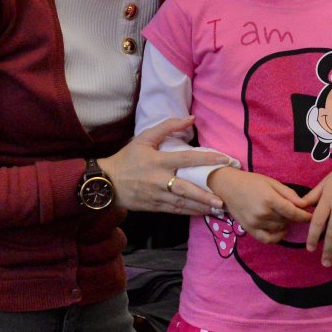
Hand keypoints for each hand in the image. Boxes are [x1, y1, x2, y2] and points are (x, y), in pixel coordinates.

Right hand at [100, 117, 227, 214]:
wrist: (107, 183)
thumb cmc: (127, 158)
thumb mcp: (144, 138)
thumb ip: (168, 126)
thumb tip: (191, 118)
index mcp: (158, 161)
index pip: (186, 159)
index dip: (205, 159)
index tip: (223, 160)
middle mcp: (159, 180)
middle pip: (185, 189)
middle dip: (204, 195)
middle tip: (222, 200)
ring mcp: (157, 196)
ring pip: (182, 204)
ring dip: (201, 207)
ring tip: (218, 209)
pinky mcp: (154, 207)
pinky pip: (175, 210)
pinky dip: (190, 212)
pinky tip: (203, 212)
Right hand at [209, 168, 311, 244]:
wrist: (228, 187)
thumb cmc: (251, 181)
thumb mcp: (272, 182)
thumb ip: (289, 194)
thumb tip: (304, 205)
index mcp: (269, 199)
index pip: (293, 212)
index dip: (305, 216)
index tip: (312, 215)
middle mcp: (262, 213)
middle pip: (287, 221)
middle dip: (294, 217)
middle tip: (293, 210)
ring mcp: (255, 223)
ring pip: (279, 229)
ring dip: (285, 224)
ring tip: (283, 215)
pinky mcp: (250, 230)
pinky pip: (268, 239)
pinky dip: (277, 237)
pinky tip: (280, 229)